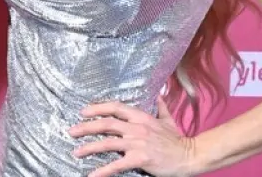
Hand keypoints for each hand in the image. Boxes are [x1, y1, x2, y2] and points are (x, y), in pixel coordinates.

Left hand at [68, 97, 198, 176]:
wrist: (190, 156)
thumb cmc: (177, 140)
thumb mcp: (168, 120)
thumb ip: (161, 107)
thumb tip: (160, 94)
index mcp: (141, 117)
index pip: (114, 107)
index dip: (97, 108)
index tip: (83, 111)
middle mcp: (136, 127)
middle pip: (106, 124)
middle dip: (86, 126)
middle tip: (71, 131)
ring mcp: (138, 143)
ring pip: (107, 143)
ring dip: (89, 147)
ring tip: (76, 151)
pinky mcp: (140, 158)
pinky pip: (117, 165)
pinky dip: (103, 170)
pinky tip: (92, 175)